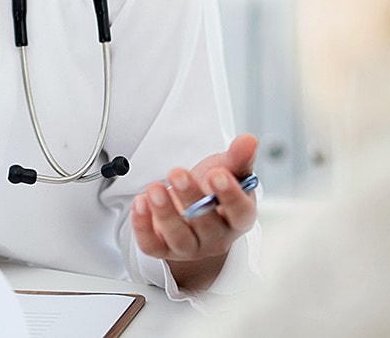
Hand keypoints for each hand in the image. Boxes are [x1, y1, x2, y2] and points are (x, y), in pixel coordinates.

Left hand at [131, 133, 258, 291]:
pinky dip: (142, 226)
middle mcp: (216, 237)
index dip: (230, 196)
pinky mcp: (164, 249)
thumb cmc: (212, 191)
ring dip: (165, 213)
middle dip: (190, 197)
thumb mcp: (227, 170)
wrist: (190, 208)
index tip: (217, 174)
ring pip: (179, 238)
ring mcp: (191, 247)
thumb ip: (237, 157)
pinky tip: (140, 202)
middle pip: (207, 225)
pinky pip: (152, 245)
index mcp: (238, 218)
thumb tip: (248, 141)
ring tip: (155, 188)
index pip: (240, 213)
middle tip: (178, 173)